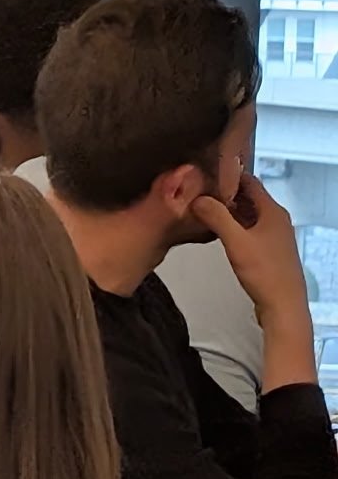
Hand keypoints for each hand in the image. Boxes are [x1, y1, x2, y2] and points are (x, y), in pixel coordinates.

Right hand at [191, 176, 310, 326]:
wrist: (283, 306)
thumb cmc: (264, 273)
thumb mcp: (236, 242)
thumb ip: (216, 217)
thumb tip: (197, 198)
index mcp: (273, 212)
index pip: (250, 181)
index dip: (228, 174)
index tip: (203, 172)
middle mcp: (276, 220)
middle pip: (248, 197)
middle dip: (223, 192)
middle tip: (196, 190)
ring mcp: (273, 235)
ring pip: (247, 213)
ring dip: (227, 210)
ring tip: (200, 208)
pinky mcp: (269, 249)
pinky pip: (248, 228)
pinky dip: (233, 225)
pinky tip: (215, 230)